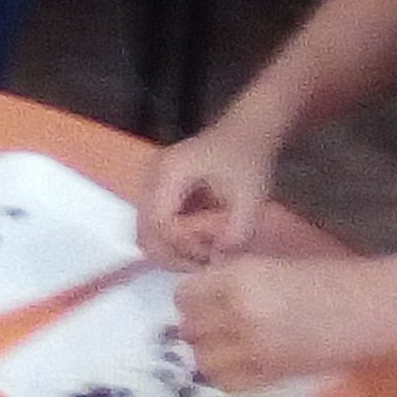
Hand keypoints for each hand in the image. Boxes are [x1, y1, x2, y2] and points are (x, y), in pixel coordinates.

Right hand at [140, 131, 275, 267]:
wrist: (246, 134)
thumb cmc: (248, 159)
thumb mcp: (251, 195)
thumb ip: (237, 230)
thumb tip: (218, 262)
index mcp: (169, 173)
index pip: (158, 223)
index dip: (181, 247)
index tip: (211, 255)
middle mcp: (151, 178)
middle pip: (145, 232)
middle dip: (173, 255)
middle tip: (205, 262)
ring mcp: (150, 185)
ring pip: (146, 233)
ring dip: (171, 251)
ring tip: (203, 253)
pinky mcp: (157, 193)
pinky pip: (154, 227)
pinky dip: (172, 242)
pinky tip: (198, 243)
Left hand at [173, 256, 356, 389]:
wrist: (372, 309)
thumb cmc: (330, 277)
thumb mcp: (272, 264)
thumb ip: (233, 279)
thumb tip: (201, 295)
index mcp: (241, 277)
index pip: (185, 295)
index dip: (191, 298)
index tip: (202, 298)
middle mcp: (239, 313)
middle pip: (190, 328)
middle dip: (197, 326)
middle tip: (213, 322)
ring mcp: (254, 349)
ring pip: (202, 359)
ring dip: (208, 351)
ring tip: (226, 343)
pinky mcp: (271, 375)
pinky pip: (227, 381)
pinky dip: (225, 373)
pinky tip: (240, 362)